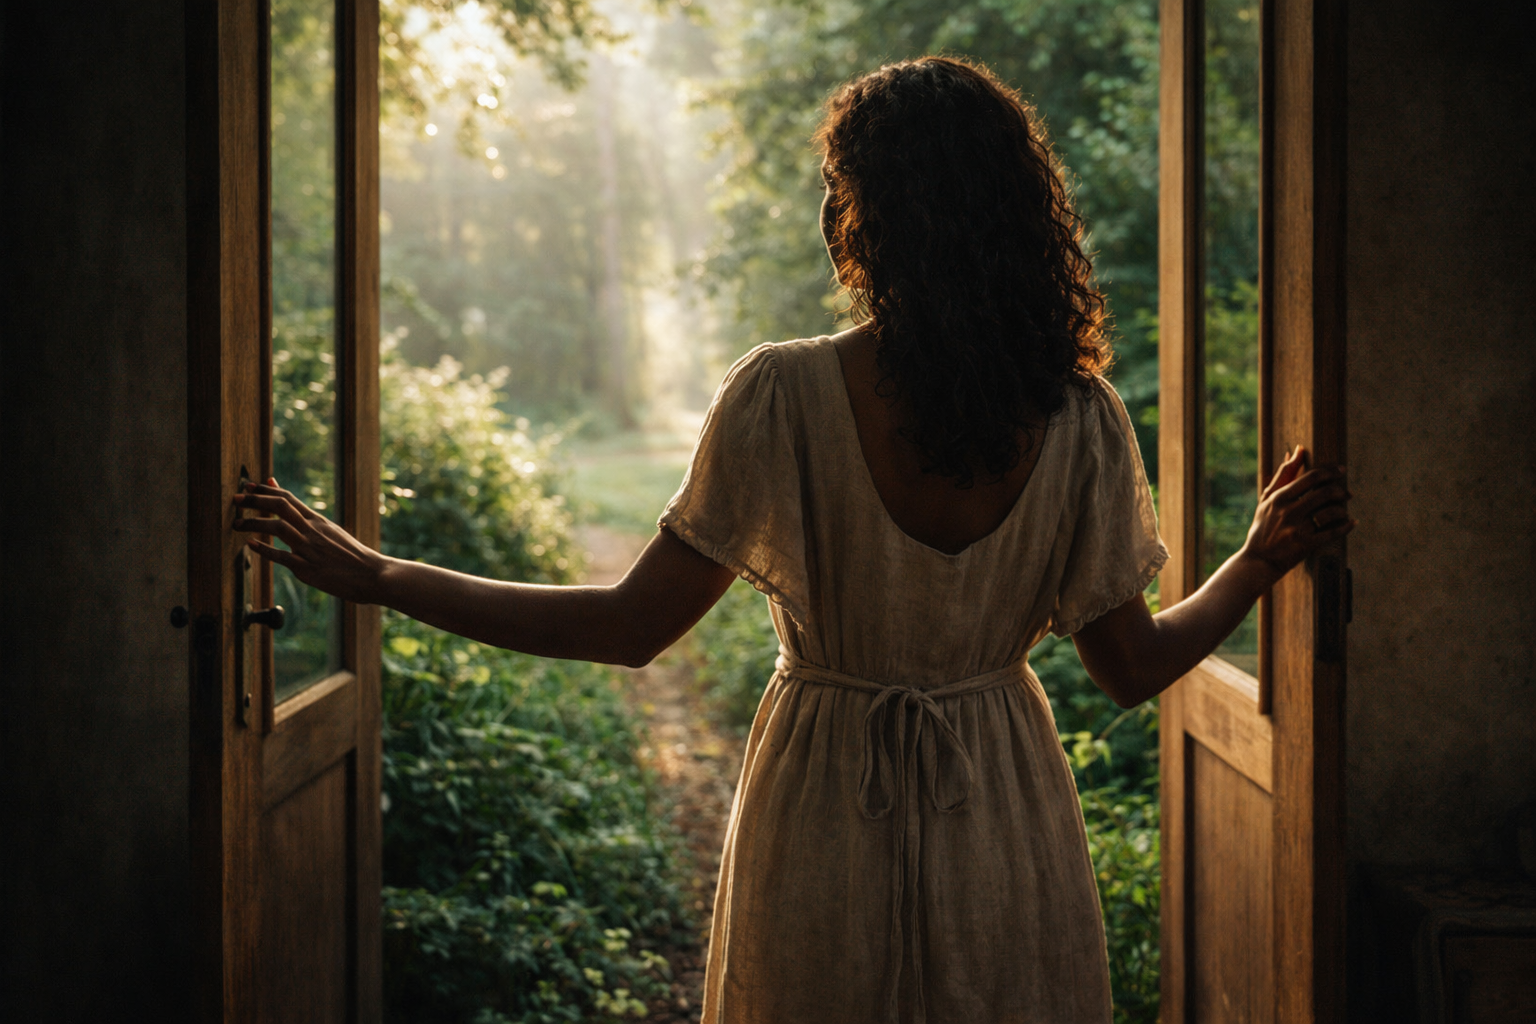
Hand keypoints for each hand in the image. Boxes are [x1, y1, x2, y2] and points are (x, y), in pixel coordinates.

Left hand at [233, 478, 388, 603]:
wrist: (371, 574)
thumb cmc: (350, 555)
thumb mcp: (330, 531)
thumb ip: (308, 519)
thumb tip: (295, 509)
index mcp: (318, 521)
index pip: (287, 498)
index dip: (264, 491)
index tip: (247, 486)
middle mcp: (312, 531)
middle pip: (279, 506)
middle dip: (254, 500)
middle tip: (235, 499)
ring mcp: (310, 549)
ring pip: (278, 527)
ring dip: (254, 522)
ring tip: (237, 523)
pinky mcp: (308, 569)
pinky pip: (282, 556)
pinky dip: (265, 549)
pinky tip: (251, 545)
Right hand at [1239, 446, 1354, 581]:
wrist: (1258, 560)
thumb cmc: (1262, 527)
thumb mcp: (1267, 500)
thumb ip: (1283, 475)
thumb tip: (1297, 451)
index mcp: (1279, 498)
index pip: (1310, 477)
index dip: (1330, 471)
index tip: (1341, 469)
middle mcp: (1288, 511)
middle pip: (1324, 493)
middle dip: (1340, 490)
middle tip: (1347, 492)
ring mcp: (1297, 528)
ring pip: (1330, 512)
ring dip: (1342, 509)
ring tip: (1344, 509)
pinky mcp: (1305, 545)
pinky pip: (1332, 532)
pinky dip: (1345, 526)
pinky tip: (1351, 523)